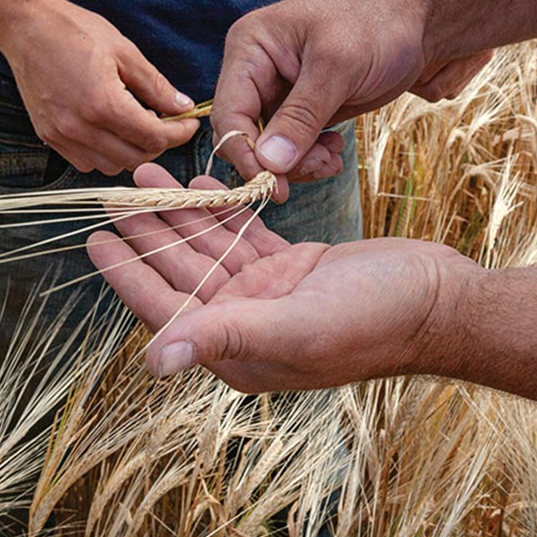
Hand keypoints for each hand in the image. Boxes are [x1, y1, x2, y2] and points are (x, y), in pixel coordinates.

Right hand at [0, 0, 198, 174]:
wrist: (26, 27)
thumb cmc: (75, 31)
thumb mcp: (124, 52)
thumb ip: (156, 85)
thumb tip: (183, 107)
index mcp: (103, 104)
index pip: (154, 138)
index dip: (179, 133)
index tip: (188, 122)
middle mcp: (80, 127)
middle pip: (136, 158)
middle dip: (158, 144)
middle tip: (166, 123)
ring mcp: (61, 135)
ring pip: (111, 166)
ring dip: (130, 152)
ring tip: (135, 125)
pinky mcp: (48, 136)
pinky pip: (85, 162)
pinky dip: (104, 154)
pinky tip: (108, 129)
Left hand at [87, 163, 479, 392]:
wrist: (441, 300)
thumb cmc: (375, 320)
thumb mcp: (295, 327)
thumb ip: (222, 337)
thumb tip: (153, 361)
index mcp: (236, 348)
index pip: (166, 307)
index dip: (128, 273)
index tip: (95, 239)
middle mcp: (244, 323)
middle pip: (182, 270)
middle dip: (147, 231)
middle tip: (113, 191)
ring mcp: (268, 294)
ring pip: (210, 246)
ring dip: (181, 212)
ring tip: (149, 175)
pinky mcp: (292, 267)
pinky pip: (245, 235)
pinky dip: (224, 211)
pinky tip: (205, 184)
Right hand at [211, 0, 427, 186]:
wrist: (420, 19)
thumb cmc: (378, 23)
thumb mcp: (337, 67)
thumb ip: (301, 116)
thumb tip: (269, 163)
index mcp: (250, 47)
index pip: (229, 111)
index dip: (245, 151)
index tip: (272, 184)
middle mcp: (256, 70)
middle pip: (244, 134)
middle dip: (276, 160)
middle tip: (317, 166)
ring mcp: (278, 91)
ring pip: (268, 147)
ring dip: (298, 162)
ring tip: (332, 158)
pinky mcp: (301, 109)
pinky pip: (291, 146)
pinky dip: (310, 157)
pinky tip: (334, 151)